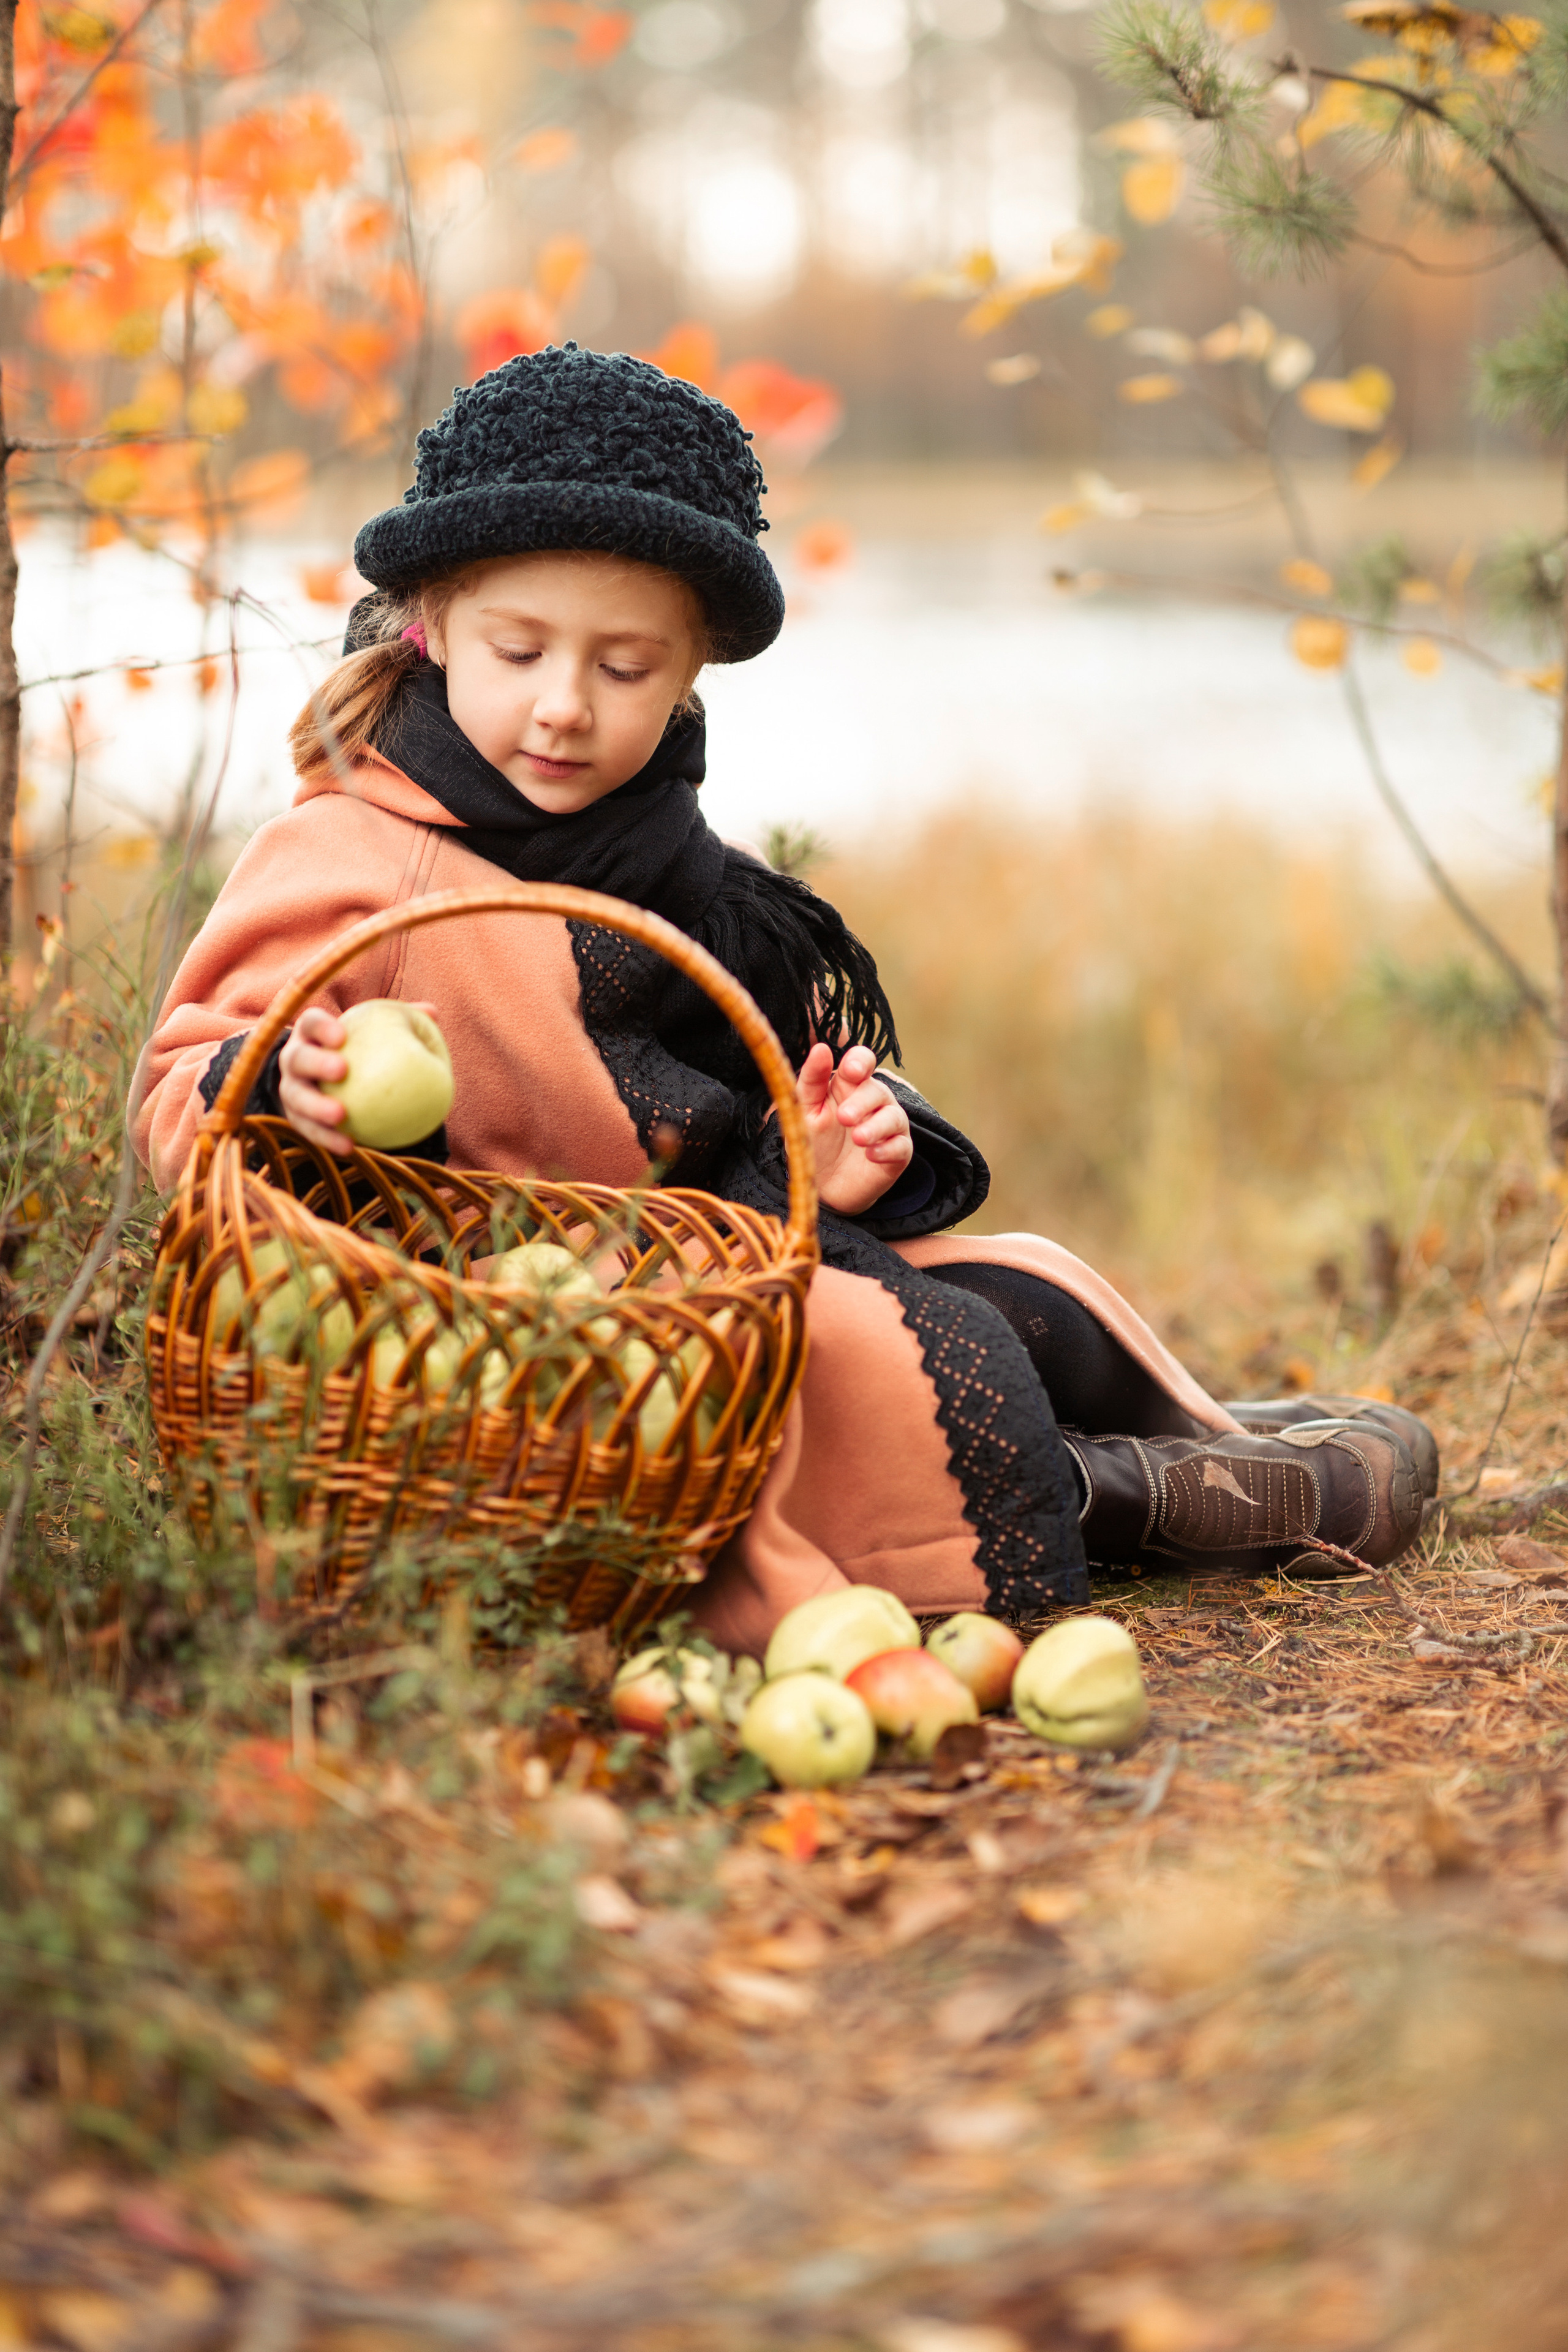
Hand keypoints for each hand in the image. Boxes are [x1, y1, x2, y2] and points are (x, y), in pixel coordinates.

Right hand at [278, 1000, 440, 1158]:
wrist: (338, 1082)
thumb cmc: (365, 1050)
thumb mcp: (379, 1032)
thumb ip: (402, 1022)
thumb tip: (432, 1012)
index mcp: (311, 1032)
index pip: (311, 1022)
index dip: (321, 1027)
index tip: (341, 1036)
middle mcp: (294, 1058)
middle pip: (297, 1058)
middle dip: (315, 1063)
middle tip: (342, 1071)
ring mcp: (292, 1089)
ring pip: (296, 1098)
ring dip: (316, 1107)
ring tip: (341, 1116)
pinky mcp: (297, 1118)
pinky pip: (309, 1131)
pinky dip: (327, 1139)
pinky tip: (350, 1147)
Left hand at [798, 1042, 913, 1216]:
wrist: (821, 1186)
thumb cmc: (815, 1142)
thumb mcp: (806, 1110)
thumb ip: (812, 1079)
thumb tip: (821, 1048)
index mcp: (850, 1085)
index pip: (863, 1062)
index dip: (860, 1061)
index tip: (851, 1070)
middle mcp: (874, 1102)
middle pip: (877, 1090)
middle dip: (862, 1102)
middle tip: (844, 1117)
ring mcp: (889, 1127)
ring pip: (894, 1117)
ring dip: (876, 1127)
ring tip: (858, 1138)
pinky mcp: (898, 1154)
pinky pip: (901, 1147)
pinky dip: (888, 1150)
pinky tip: (871, 1155)